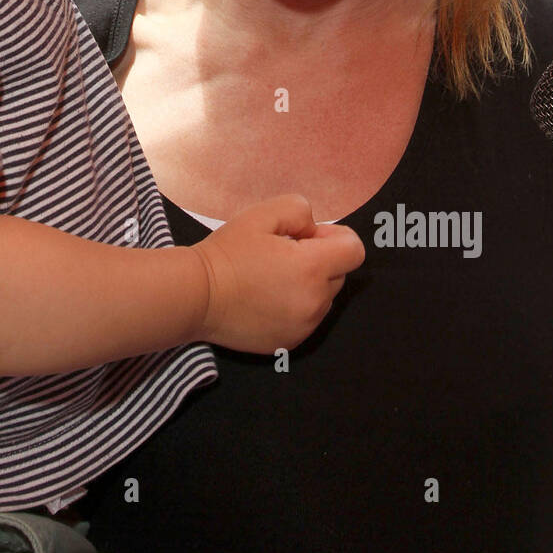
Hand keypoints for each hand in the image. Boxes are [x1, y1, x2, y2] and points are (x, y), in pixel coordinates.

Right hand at [190, 194, 365, 353]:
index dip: (335, 238)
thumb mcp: (262, 213)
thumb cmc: (228, 253)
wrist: (197, 296)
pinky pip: (307, 319)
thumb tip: (314, 231)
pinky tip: (267, 298)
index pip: (355, 251)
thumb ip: (300, 210)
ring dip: (309, 285)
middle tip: (282, 254)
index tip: (306, 237)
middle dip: (320, 260)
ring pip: (324, 298)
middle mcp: (314, 302)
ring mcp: (304, 326)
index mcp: (312, 268)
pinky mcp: (290, 342)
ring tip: (271, 277)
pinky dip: (296, 306)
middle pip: (339, 274)